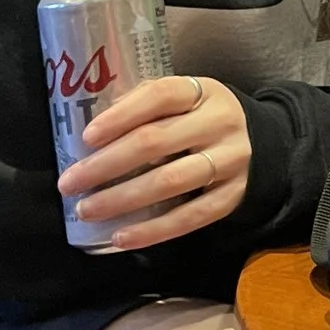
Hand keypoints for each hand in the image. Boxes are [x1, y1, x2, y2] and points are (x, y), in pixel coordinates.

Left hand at [58, 74, 251, 250]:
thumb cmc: (202, 119)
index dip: (120, 116)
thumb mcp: (185, 99)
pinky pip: (191, 216)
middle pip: (156, 141)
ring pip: (170, 181)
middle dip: (105, 165)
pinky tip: (121, 237)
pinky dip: (154, 230)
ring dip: (122, 199)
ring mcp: (232, 159)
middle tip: (70, 183)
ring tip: (87, 210)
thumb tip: (93, 130)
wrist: (260, 142)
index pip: (160, 96)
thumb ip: (146, 104)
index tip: (86, 137)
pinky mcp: (234, 194)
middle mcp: (221, 122)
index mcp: (204, 92)